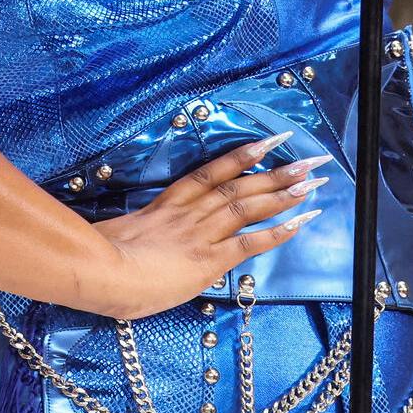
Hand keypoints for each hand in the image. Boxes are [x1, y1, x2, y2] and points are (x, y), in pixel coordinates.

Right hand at [88, 133, 329, 319]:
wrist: (99, 270)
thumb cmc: (98, 256)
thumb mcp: (117, 236)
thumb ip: (137, 235)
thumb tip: (139, 243)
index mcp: (166, 205)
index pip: (210, 173)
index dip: (241, 156)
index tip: (267, 142)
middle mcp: (189, 213)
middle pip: (238, 185)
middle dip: (276, 171)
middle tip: (310, 159)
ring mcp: (200, 233)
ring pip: (248, 206)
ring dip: (284, 193)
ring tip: (314, 181)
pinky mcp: (209, 258)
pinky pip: (250, 242)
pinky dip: (278, 231)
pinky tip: (301, 221)